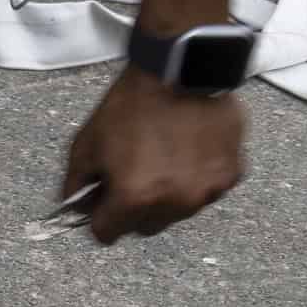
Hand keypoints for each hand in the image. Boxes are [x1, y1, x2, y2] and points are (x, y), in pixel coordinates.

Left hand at [61, 68, 246, 243]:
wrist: (180, 72)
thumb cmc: (133, 105)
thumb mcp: (87, 144)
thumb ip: (77, 184)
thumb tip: (75, 206)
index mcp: (134, 198)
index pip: (107, 234)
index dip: (99, 218)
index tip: (102, 205)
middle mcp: (174, 202)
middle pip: (145, 227)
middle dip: (134, 209)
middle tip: (132, 177)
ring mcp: (206, 190)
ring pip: (178, 211)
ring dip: (167, 196)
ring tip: (162, 160)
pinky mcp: (231, 175)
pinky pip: (207, 190)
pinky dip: (197, 178)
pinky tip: (188, 152)